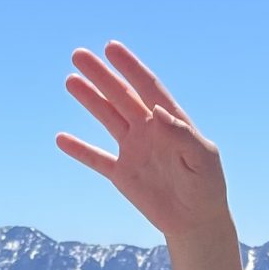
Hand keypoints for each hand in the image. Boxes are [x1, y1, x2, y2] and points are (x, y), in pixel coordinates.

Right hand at [57, 44, 228, 239]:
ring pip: (107, 118)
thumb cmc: (207, 188)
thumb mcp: (203, 160)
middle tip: (78, 54)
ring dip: (89, 99)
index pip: (148, 87)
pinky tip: (61, 139)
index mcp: (171, 122)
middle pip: (121, 96)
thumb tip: (156, 111)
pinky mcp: (122, 174)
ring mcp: (134, 150)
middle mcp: (149, 130)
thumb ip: (182, 135)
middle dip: (101, 75)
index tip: (111, 48)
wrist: (197, 221)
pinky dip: (80, 149)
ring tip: (70, 80)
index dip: (130, 67)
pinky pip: (97, 159)